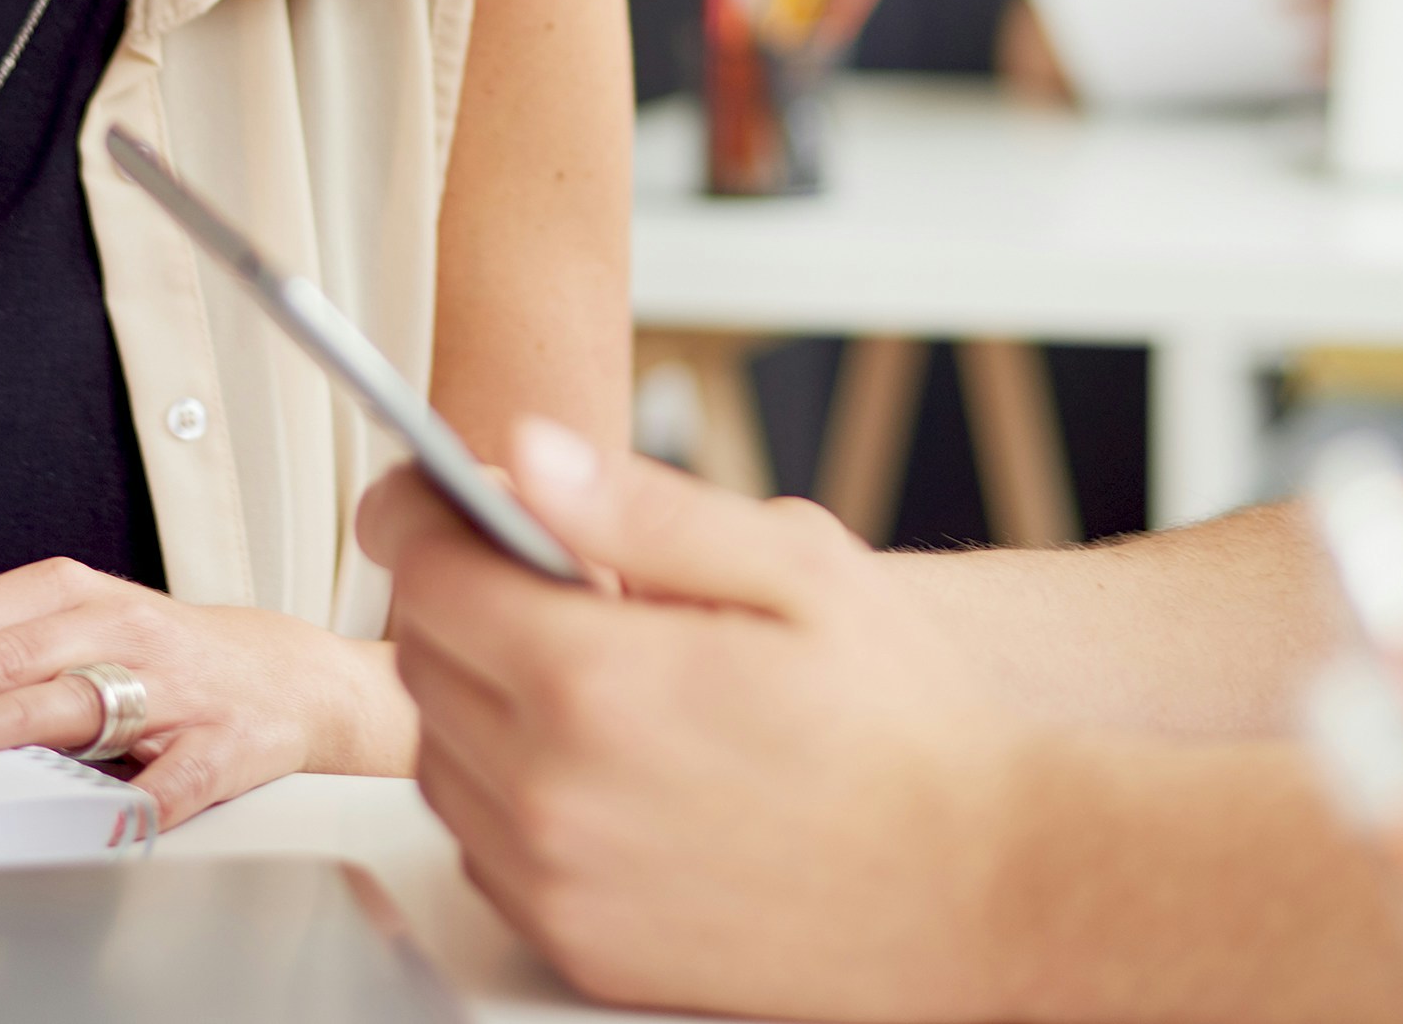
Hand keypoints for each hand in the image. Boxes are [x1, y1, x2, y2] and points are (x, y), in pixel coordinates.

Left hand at [0, 559, 407, 826]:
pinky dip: (146, 796)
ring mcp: (172, 686)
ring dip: (14, 718)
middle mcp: (119, 629)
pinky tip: (112, 817)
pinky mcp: (223, 743)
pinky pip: (179, 776)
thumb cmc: (158, 657)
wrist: (282, 676)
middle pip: (8, 653)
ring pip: (82, 698)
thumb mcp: (59, 629)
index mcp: (72, 594)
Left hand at [363, 420, 1037, 1018]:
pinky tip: (603, 763)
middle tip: (545, 576)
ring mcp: (560, 882)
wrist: (983, 883)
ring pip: (440, 757)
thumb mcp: (798, 567)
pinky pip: (483, 847)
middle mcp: (554, 794)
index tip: (430, 490)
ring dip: (481, 698)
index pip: (427, 572)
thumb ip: (643, 509)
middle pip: (419, 660)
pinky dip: (510, 793)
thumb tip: (531, 457)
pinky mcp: (580, 946)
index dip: (421, 511)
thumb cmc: (909, 725)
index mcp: (596, 682)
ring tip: (593, 674)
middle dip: (461, 597)